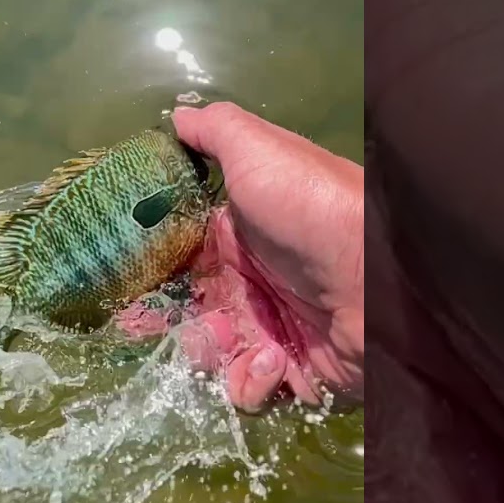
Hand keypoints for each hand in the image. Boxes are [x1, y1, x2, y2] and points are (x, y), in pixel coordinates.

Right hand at [169, 103, 362, 412]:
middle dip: (166, 322)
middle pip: (188, 310)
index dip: (150, 271)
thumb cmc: (311, 206)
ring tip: (240, 343)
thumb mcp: (259, 149)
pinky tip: (273, 361)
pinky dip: (253, 381)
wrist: (379, 277)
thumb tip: (176, 115)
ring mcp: (271, 328)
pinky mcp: (292, 372)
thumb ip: (214, 131)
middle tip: (147, 326)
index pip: (181, 258)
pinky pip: (249, 388)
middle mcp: (252, 282)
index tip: (124, 284)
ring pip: (212, 354)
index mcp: (239, 235)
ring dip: (212, 354)